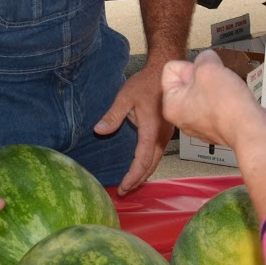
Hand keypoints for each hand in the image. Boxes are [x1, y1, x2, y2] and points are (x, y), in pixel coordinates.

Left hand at [95, 62, 174, 195]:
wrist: (166, 73)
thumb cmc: (145, 83)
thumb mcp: (125, 97)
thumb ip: (113, 115)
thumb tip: (99, 131)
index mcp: (151, 130)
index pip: (142, 160)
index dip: (133, 177)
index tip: (123, 187)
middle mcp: (161, 136)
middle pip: (151, 165)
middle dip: (138, 180)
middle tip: (124, 191)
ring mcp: (166, 135)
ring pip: (156, 161)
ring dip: (144, 173)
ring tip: (131, 184)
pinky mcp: (166, 132)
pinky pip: (158, 153)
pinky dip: (149, 164)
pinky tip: (141, 166)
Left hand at [160, 50, 261, 148]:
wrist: (251, 130)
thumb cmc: (227, 107)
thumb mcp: (209, 68)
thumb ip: (203, 57)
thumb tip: (207, 59)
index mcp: (171, 105)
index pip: (171, 69)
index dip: (190, 66)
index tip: (203, 74)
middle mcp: (182, 117)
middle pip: (188, 80)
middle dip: (204, 76)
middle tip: (216, 82)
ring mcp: (200, 123)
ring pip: (204, 91)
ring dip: (216, 86)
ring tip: (226, 92)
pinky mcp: (217, 126)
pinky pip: (217, 103)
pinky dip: (225, 99)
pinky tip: (233, 101)